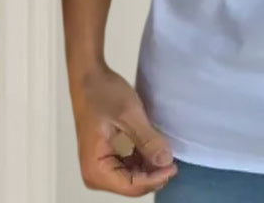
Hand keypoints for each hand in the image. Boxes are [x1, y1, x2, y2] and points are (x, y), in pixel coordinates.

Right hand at [68, 62, 178, 196]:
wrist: (89, 77)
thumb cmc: (105, 94)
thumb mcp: (129, 115)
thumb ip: (148, 140)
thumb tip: (166, 161)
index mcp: (95, 168)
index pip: (131, 186)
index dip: (155, 179)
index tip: (174, 165)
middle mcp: (94, 174)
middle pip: (131, 185)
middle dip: (153, 175)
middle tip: (174, 160)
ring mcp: (98, 166)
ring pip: (130, 178)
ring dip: (149, 169)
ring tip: (167, 153)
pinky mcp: (104, 157)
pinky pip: (127, 167)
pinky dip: (141, 161)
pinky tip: (153, 150)